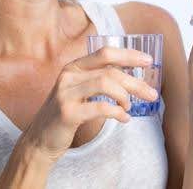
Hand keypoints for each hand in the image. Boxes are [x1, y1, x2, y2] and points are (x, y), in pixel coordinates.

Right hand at [21, 46, 159, 163]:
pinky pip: (100, 108)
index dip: (128, 54)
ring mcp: (66, 93)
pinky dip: (117, 112)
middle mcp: (69, 75)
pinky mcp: (67, 113)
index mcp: (74, 67)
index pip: (105, 53)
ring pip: (105, 84)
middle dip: (135, 82)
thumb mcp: (79, 91)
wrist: (40, 139)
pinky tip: (123, 118)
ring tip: (129, 107)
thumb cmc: (66, 114)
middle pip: (110, 70)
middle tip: (152, 94)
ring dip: (124, 96)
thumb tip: (132, 77)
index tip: (148, 60)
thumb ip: (99, 80)